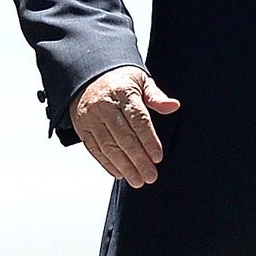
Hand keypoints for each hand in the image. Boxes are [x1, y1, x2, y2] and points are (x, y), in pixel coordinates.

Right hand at [71, 65, 182, 187]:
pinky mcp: (82, 127)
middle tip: (150, 176)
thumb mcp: (140, 80)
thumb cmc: (120, 80)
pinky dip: (106, 164)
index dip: (148, 140)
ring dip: (124, 166)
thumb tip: (173, 106)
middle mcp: (105, 106)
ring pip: (108, 146)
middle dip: (138, 160)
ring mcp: (91, 118)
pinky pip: (94, 149)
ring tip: (137, 181)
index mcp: (123, 92)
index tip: (158, 158)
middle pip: (123, 137)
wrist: (87, 75)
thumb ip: (156, 97)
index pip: (138, 119)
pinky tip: (119, 174)